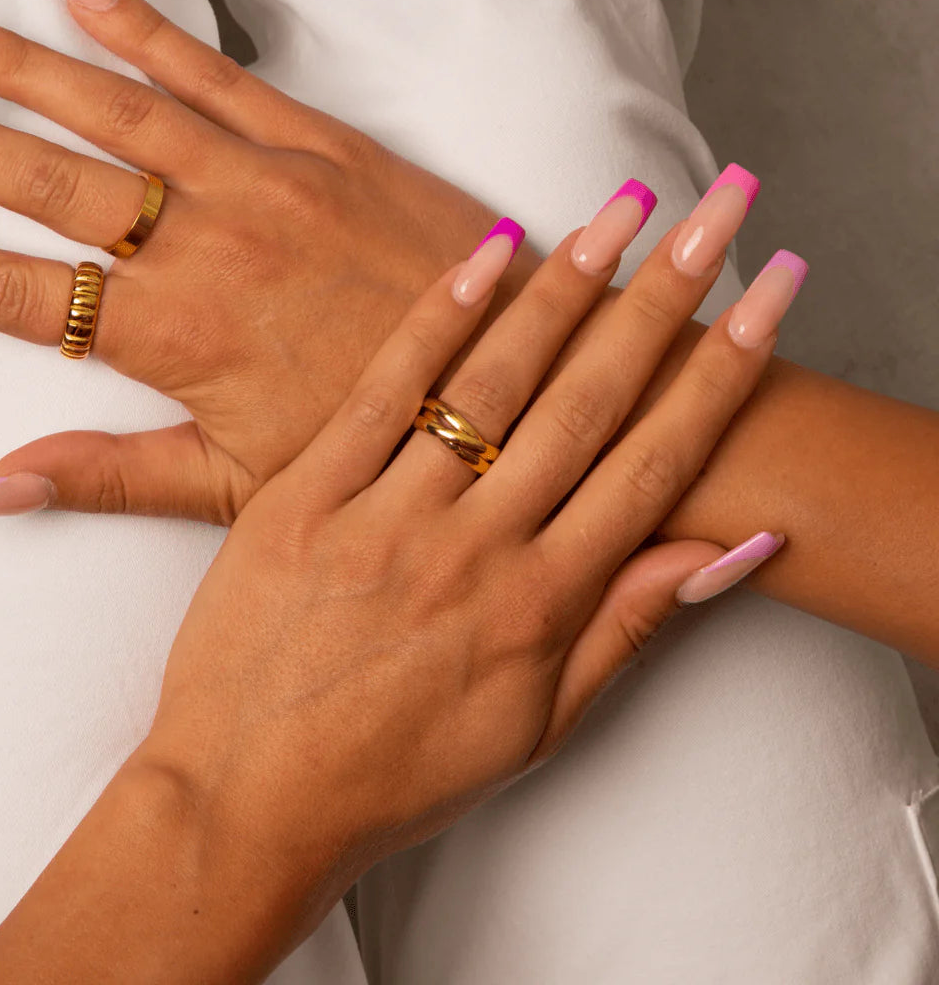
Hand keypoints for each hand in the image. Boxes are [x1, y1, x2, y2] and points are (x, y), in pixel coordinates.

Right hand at [0, 0, 518, 522]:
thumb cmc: (386, 450)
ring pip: (110, 109)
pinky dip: (135, 25)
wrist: (525, 384)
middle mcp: (208, 249)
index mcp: (180, 341)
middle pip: (38, 180)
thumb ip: (106, 478)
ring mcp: (263, 185)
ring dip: (5, 61)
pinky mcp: (321, 145)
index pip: (12, 293)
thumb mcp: (240, 491)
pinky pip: (211, 74)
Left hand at [0, 210, 798, 983]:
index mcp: (540, 606)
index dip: (721, 375)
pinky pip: (381, 390)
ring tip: (626, 212)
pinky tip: (489, 250)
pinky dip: (439, 315)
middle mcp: (476, 550)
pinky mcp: (303, 498)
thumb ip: (629, 630)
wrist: (247, 803)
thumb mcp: (535, 725)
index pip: (656, 465)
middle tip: (719, 217)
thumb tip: (731, 551)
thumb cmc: (394, 773)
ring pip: (494, 381)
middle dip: (665, 301)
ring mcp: (387, 517)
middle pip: (590, 402)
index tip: (767, 300)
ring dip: (567, 287)